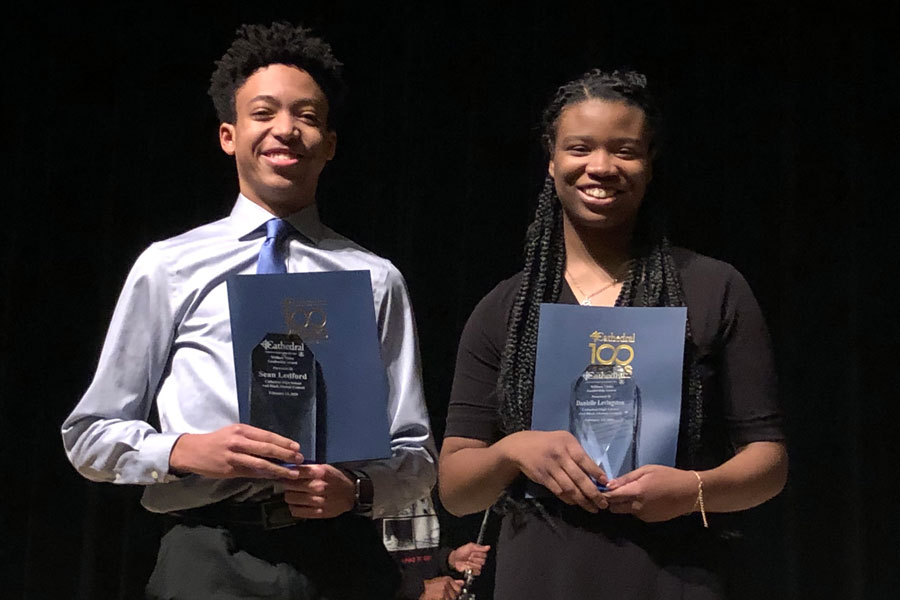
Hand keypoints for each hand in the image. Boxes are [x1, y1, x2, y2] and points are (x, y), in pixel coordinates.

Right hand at [168, 424, 302, 478]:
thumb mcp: (234, 433)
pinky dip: (265, 475)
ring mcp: (234, 456)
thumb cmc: (217, 441)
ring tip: (292, 472)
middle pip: (267, 448)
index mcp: (242, 429)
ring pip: (261, 463)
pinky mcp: (230, 469)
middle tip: (300, 459)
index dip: (284, 442)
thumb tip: (275, 447)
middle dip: (286, 454)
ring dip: (279, 468)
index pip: (267, 435)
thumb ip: (252, 439)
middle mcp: (239, 441)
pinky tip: (275, 477)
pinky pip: (251, 472)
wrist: (193, 451)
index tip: (297, 447)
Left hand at [282, 464, 355, 518]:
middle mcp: (317, 487)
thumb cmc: (336, 479)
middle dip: (287, 484)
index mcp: (319, 473)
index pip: (294, 472)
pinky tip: (298, 503)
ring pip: (290, 499)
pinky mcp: (317, 513)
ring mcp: (317, 501)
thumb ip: (308, 468)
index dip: (286, 472)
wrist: (351, 494)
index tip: (284, 473)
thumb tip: (290, 468)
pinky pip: (296, 511)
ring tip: (294, 494)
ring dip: (290, 496)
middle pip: (289, 486)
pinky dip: (294, 507)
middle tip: (289, 484)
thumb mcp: (325, 468)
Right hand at [420, 576, 462, 599]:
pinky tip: (438, 598)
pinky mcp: (441, 597)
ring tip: (439, 597)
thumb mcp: (441, 581)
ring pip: (451, 599)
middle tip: (443, 596)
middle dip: (450, 597)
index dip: (455, 592)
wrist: (419, 589)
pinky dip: (442, 599)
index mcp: (447, 579)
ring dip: (446, 599)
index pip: (458, 588)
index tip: (451, 594)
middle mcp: (446, 584)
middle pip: (455, 596)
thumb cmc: (429, 586)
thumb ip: (453, 582)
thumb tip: (462, 583)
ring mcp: (443, 592)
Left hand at [447, 542, 489, 574]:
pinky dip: (472, 569)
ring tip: (467, 561)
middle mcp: (478, 559)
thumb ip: (479, 547)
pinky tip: (468, 566)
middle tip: (469, 557)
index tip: (473, 552)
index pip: (485, 555)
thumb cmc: (461, 552)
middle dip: (475, 559)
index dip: (478, 554)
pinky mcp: (474, 571)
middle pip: (483, 561)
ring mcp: (476, 565)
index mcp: (479, 552)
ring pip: (480, 566)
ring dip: (472, 564)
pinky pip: (478, 572)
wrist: (454, 560)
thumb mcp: (470, 546)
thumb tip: (488, 547)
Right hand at [501, 430, 607, 511]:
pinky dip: (568, 499)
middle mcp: (560, 455)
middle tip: (603, 503)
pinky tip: (576, 503)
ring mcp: (550, 467)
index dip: (596, 473)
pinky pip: (558, 491)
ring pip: (570, 487)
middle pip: (579, 477)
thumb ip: (577, 453)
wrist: (520, 446)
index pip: (585, 460)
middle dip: (593, 493)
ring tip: (592, 508)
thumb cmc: (547, 442)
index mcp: (568, 443)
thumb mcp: (563, 439)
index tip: (606, 484)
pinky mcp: (542, 477)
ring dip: (582, 500)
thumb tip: (595, 472)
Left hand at [603, 465, 698, 521]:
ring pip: (626, 511)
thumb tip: (609, 485)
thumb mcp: (647, 471)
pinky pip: (636, 514)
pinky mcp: (650, 520)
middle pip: (614, 508)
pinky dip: (636, 508)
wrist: (690, 493)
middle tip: (617, 491)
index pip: (611, 497)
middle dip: (612, 501)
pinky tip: (647, 499)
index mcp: (635, 492)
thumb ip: (627, 478)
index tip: (600, 489)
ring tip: (637, 492)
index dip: (603, 494)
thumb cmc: (668, 476)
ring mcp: (644, 516)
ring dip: (625, 504)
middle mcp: (637, 507)